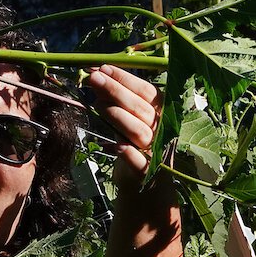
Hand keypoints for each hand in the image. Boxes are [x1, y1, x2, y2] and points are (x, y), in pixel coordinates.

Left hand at [84, 65, 161, 187]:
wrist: (147, 188)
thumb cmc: (136, 147)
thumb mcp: (129, 121)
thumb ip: (118, 102)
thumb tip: (97, 77)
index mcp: (162, 115)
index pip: (148, 92)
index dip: (126, 79)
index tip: (104, 68)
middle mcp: (161, 131)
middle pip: (141, 108)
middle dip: (116, 91)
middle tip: (94, 78)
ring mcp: (155, 153)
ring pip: (140, 131)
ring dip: (119, 117)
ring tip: (97, 104)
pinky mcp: (145, 173)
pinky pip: (140, 163)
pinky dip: (130, 154)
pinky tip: (118, 147)